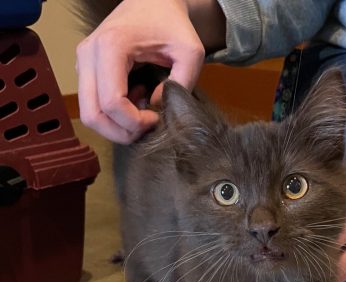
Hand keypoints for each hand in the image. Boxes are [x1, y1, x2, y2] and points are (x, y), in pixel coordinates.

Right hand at [76, 0, 222, 143]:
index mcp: (111, 47)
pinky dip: (113, 116)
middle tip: (147, 127)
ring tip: (142, 113)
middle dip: (122, 132)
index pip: (111, 103)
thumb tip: (158, 108)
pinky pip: (92, 105)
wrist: (152, 1)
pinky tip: (135, 101)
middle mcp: (88, 55)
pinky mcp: (84, 70)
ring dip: (116, 126)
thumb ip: (182, 83)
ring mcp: (82, 62)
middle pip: (92, 115)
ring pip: (89, 114)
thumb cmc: (171, 24)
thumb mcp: (190, 52)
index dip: (134, 122)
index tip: (156, 118)